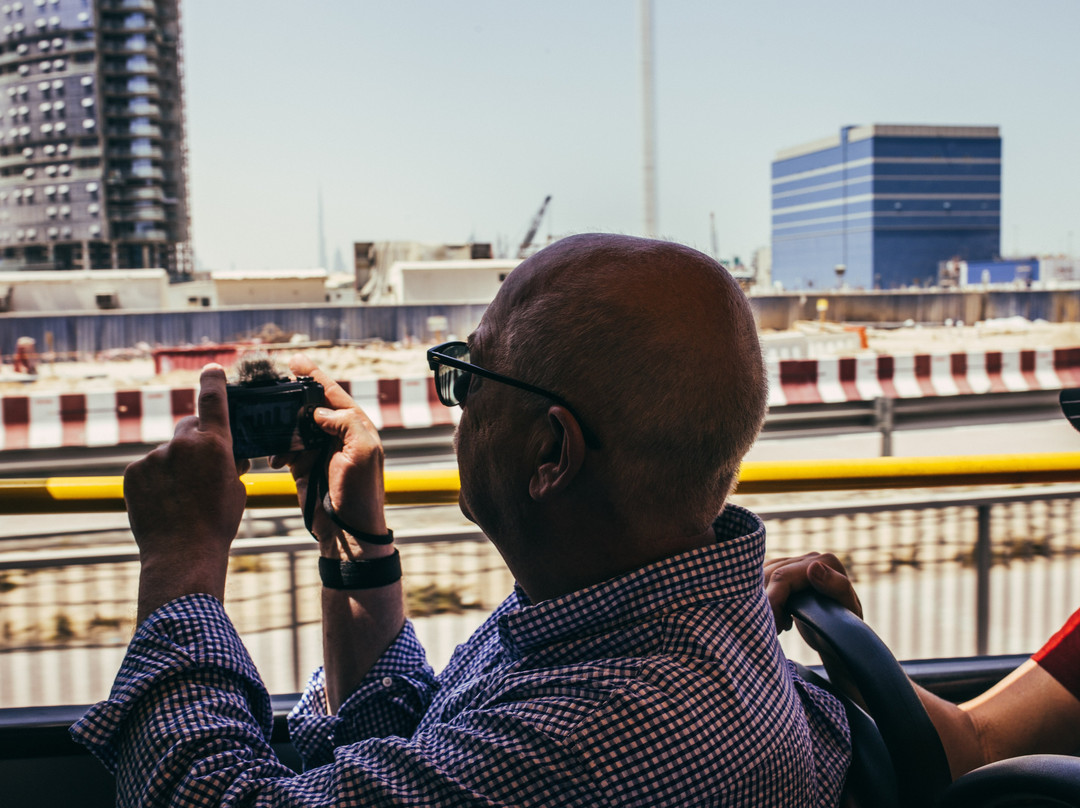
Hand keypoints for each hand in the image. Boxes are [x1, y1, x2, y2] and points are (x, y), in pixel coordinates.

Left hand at [125, 364, 248, 619]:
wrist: (182, 554)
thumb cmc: (217, 524)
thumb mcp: (236, 489)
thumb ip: (229, 464)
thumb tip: (226, 457)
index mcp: (215, 445)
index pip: (213, 400)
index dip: (212, 381)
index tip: (212, 369)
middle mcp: (183, 444)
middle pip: (188, 428)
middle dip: (195, 442)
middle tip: (200, 470)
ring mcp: (155, 457)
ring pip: (167, 453)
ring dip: (174, 467)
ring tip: (181, 500)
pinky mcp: (133, 472)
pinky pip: (147, 468)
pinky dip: (155, 480)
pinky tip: (163, 503)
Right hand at [269, 354, 388, 559]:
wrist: (347, 531)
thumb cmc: (361, 494)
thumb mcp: (362, 452)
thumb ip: (345, 423)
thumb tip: (320, 410)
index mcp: (355, 426)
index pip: (333, 393)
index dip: (314, 375)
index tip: (295, 360)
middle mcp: (337, 434)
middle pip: (310, 404)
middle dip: (291, 395)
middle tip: (270, 385)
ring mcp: (318, 449)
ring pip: (294, 424)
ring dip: (281, 424)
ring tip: (267, 420)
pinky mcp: (302, 465)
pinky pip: (285, 447)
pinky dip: (277, 447)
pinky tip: (274, 455)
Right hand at [764, 552, 861, 632]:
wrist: (840, 639)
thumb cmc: (847, 630)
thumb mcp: (848, 612)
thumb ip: (837, 587)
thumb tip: (814, 566)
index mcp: (827, 562)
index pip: (783, 577)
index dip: (773, 601)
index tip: (775, 627)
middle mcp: (811, 558)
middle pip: (771, 575)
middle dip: (766, 603)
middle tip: (775, 630)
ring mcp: (797, 563)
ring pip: (763, 576)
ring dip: (764, 601)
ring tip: (778, 624)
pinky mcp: (786, 571)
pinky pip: (763, 578)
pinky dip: (765, 598)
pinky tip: (779, 614)